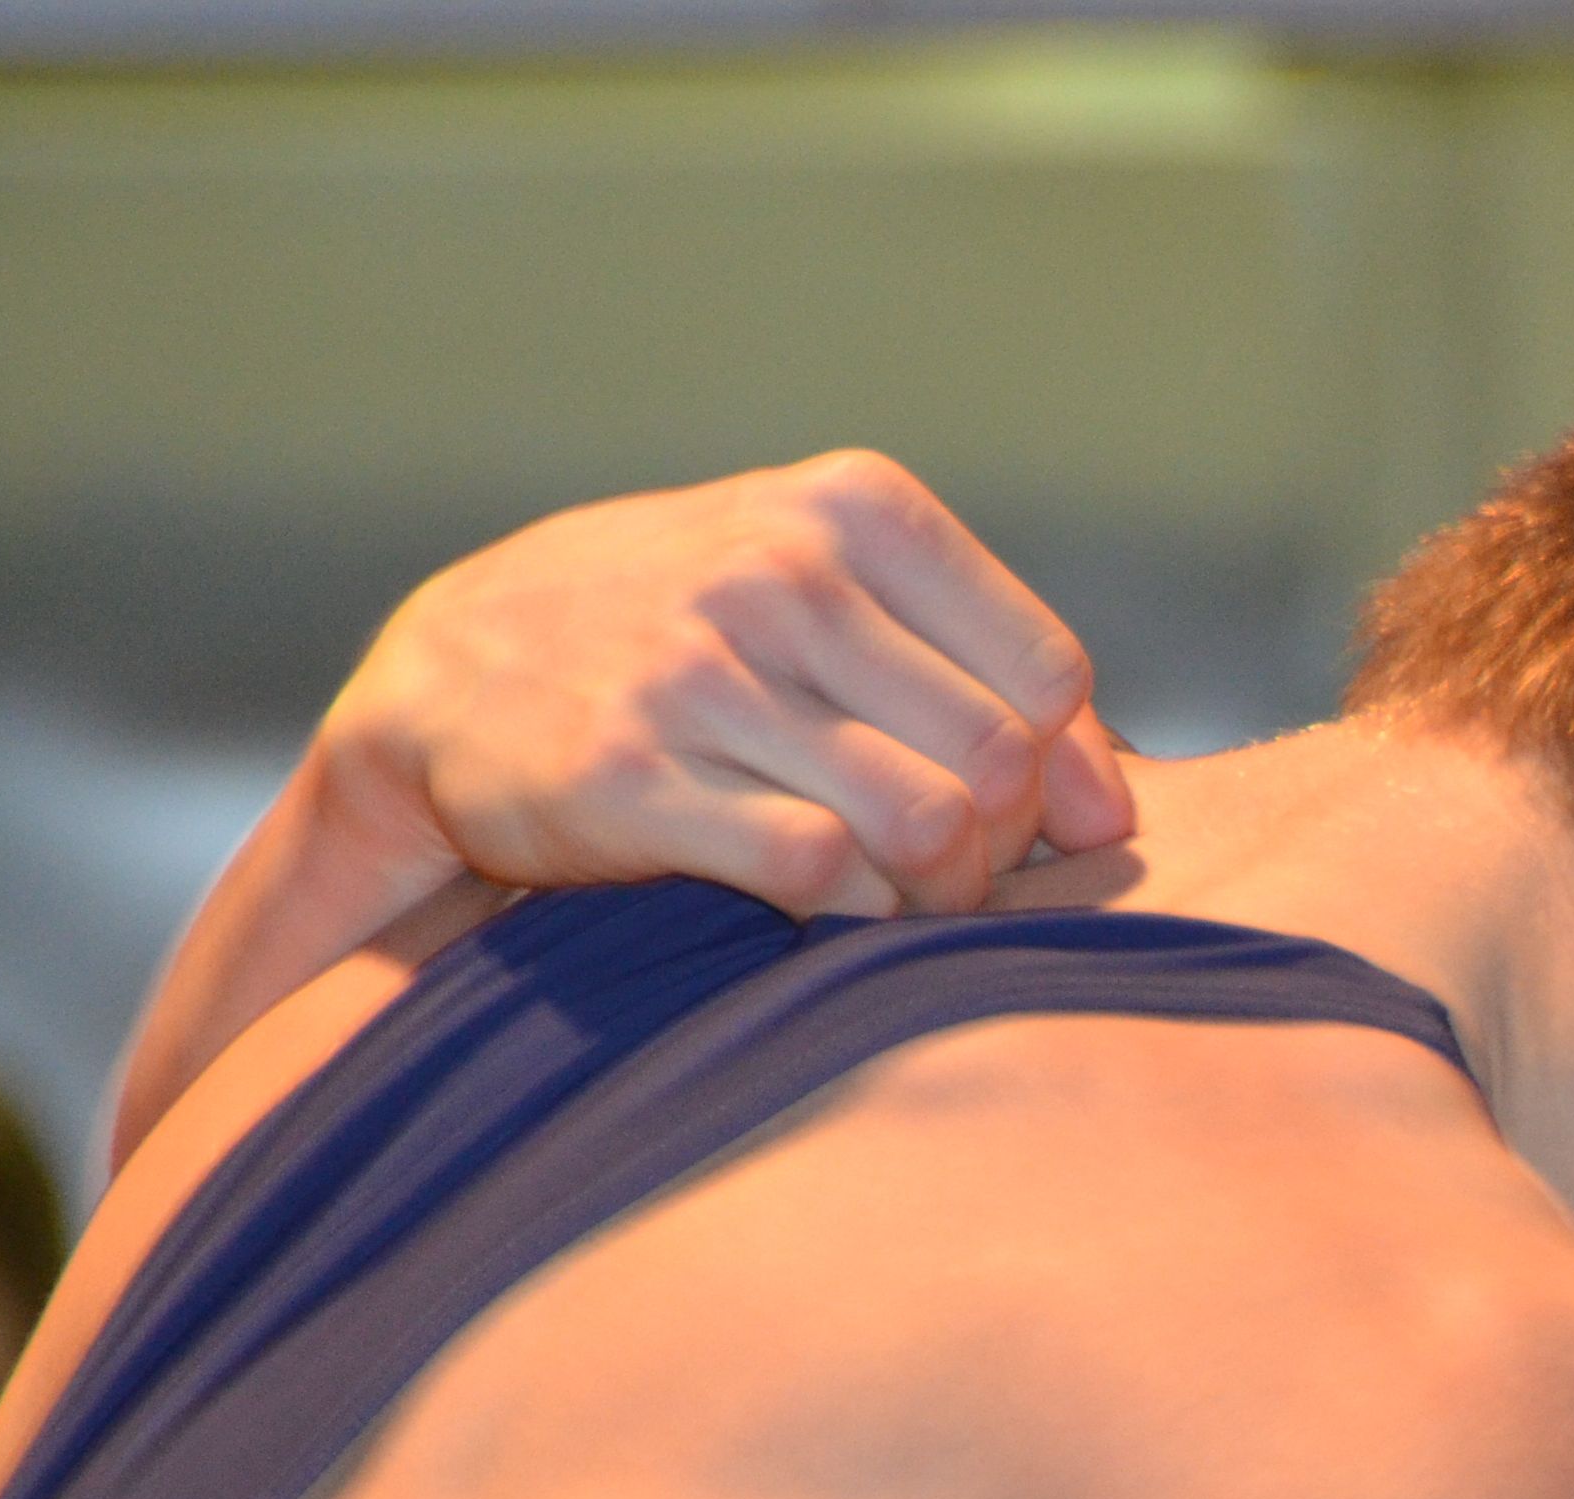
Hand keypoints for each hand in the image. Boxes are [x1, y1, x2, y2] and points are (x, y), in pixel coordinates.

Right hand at [308, 450, 1132, 922]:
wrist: (452, 674)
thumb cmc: (684, 639)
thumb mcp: (830, 595)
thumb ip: (984, 672)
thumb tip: (1121, 807)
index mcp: (853, 508)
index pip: (1048, 675)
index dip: (1052, 771)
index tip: (1003, 812)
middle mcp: (782, 573)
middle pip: (1000, 764)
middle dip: (996, 850)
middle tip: (939, 871)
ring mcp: (704, 671)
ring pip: (928, 826)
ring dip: (929, 895)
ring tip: (883, 890)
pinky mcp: (635, 773)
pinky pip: (820, 876)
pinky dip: (843, 915)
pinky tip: (807, 901)